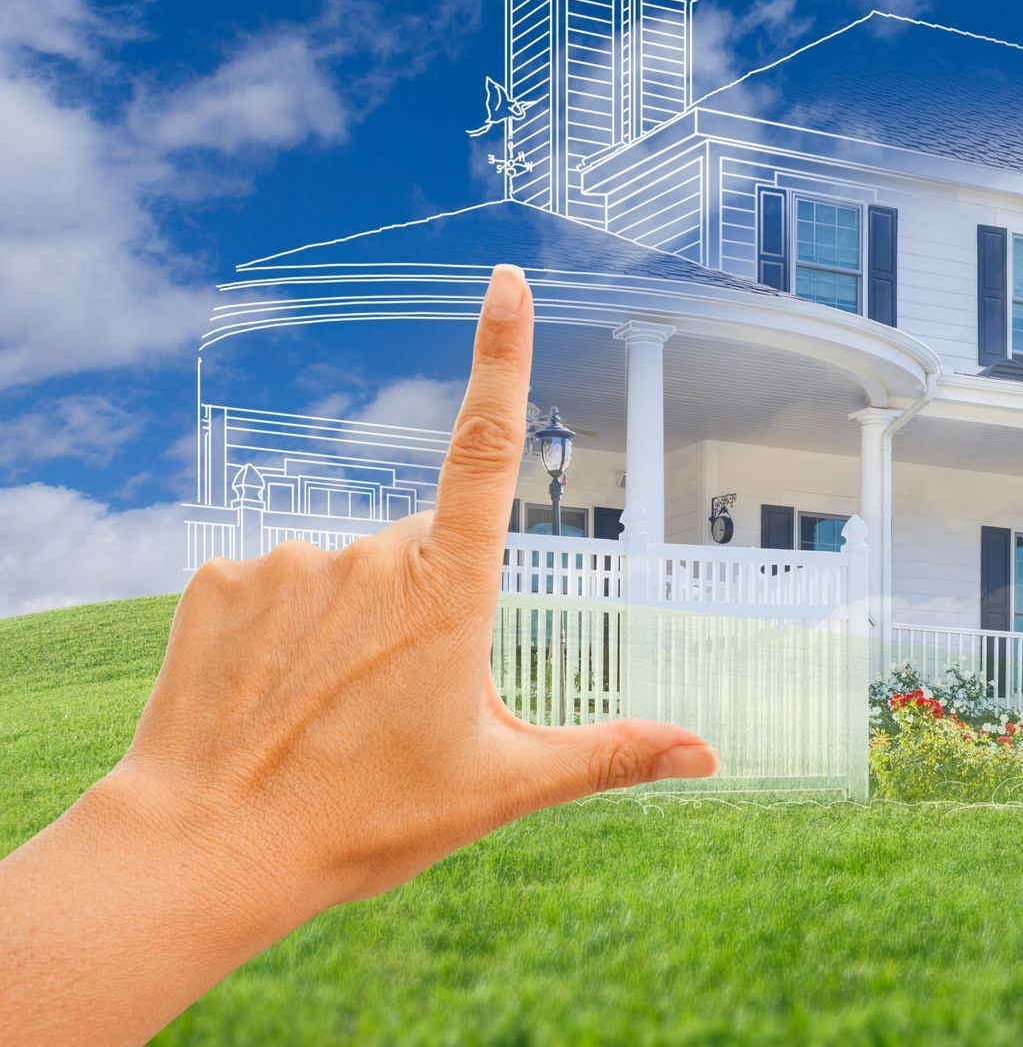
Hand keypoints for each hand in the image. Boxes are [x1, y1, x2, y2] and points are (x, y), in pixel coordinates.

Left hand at [0, 264, 715, 1044]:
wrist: (203, 852)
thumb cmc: (363, 820)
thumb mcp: (501, 788)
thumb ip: (609, 754)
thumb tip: (708, 755)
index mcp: (448, 591)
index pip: (485, 450)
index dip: (499, 356)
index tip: (505, 280)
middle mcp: (370, 556)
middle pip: (420, 551)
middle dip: (423, 608)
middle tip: (396, 707)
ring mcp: (288, 563)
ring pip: (344, 572)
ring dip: (349, 624)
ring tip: (326, 715)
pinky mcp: (218, 580)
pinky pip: (271, 585)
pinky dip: (278, 630)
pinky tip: (267, 696)